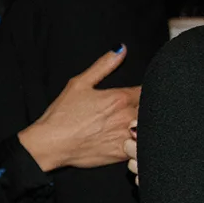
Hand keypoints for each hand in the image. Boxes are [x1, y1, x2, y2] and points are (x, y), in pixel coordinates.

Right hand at [18, 47, 140, 170]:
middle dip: (145, 109)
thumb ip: (103, 65)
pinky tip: (126, 141)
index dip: (143, 92)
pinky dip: (137, 144)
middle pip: (151, 110)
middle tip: (129, 112)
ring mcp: (126, 137)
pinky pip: (139, 148)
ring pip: (148, 130)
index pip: (146, 91)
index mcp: (120, 98)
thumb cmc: (62, 115)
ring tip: (131, 127)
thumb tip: (121, 49)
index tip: (137, 95)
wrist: (52, 144)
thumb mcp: (79, 84)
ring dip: (143, 127)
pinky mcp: (122, 154)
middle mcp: (127, 117)